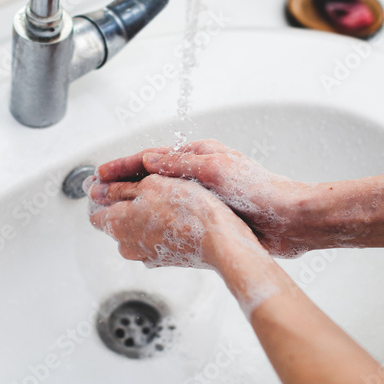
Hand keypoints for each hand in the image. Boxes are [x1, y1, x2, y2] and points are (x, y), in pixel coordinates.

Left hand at [86, 173, 259, 269]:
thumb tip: (98, 189)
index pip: (95, 213)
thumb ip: (120, 189)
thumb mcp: (151, 186)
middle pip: (115, 222)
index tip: (114, 184)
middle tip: (147, 186)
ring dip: (144, 216)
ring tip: (166, 199)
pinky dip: (158, 228)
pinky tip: (175, 215)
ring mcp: (145, 255)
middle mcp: (126, 245)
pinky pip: (152, 240)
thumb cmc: (188, 210)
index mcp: (118, 225)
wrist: (219, 239)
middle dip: (125, 204)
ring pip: (135, 230)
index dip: (102, 195)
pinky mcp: (163, 259)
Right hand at [96, 139, 314, 256]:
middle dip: (122, 184)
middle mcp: (196, 173)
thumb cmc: (259, 188)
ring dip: (134, 201)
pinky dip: (154, 217)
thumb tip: (151, 159)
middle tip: (96, 193)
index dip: (123, 166)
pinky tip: (141, 227)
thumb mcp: (217, 169)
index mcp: (197, 155)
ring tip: (110, 210)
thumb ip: (182, 163)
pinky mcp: (207, 214)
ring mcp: (200, 194)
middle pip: (150, 176)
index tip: (100, 173)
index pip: (151, 158)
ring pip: (159, 196)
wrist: (287, 219)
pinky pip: (172, 213)